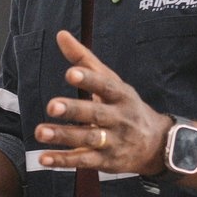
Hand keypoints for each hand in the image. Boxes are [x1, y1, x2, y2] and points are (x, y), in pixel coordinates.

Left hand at [34, 31, 168, 175]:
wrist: (156, 145)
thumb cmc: (126, 107)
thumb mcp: (111, 81)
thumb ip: (84, 60)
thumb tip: (60, 34)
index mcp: (121, 95)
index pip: (106, 86)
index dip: (89, 80)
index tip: (70, 73)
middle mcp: (119, 118)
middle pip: (96, 114)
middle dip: (74, 110)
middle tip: (52, 105)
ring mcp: (113, 141)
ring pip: (88, 139)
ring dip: (63, 136)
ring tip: (40, 131)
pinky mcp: (106, 161)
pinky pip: (83, 161)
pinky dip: (63, 161)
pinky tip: (44, 158)